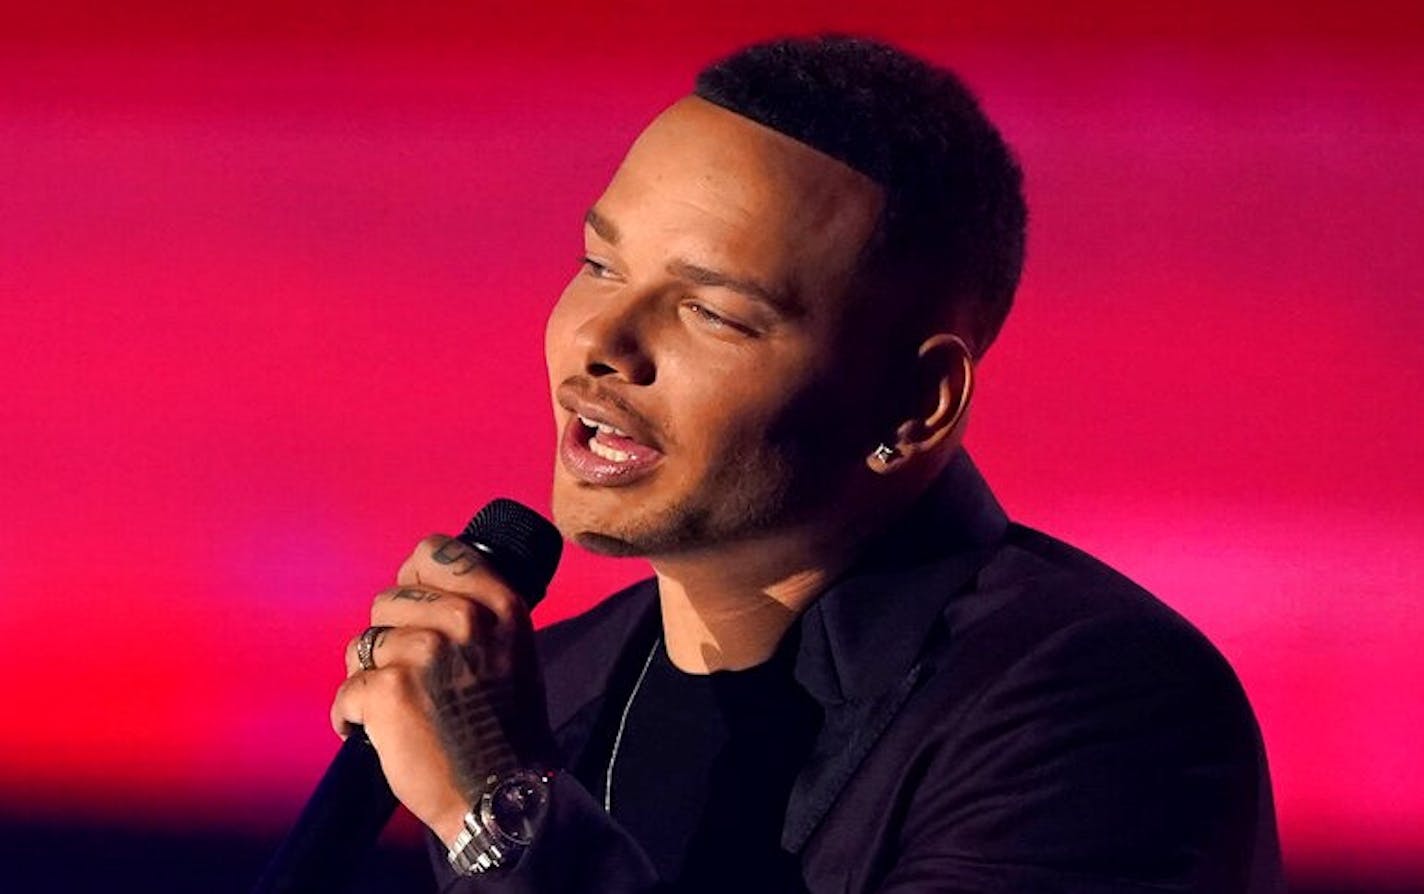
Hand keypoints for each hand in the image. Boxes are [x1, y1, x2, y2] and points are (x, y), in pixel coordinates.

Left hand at [329, 534, 555, 845]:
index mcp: (498, 603)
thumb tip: (418, 591)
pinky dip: (351, 717)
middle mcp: (464, 618)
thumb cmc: (506, 728)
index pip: (435, 551)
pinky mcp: (390, 690)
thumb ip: (476, 615)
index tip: (411, 609)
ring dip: (370, 678)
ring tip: (396, 710)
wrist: (505, 795)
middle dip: (389, 638)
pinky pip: (347, 690)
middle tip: (411, 677)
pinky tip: (374, 734)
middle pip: (389, 600)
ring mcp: (425, 652)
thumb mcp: (513, 650)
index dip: (413, 577)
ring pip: (363, 644)